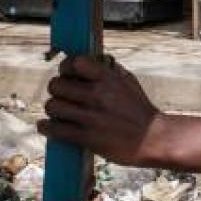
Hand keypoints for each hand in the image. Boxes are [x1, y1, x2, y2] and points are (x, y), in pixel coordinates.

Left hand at [38, 55, 164, 166]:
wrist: (153, 138)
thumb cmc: (140, 109)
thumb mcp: (128, 81)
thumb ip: (108, 70)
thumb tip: (88, 61)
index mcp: (108, 78)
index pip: (74, 63)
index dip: (66, 68)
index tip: (66, 74)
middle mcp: (98, 95)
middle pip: (56, 85)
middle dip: (57, 90)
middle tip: (62, 96)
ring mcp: (91, 117)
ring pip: (52, 106)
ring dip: (53, 109)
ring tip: (58, 112)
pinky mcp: (87, 138)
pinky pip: (55, 129)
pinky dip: (47, 127)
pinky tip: (47, 126)